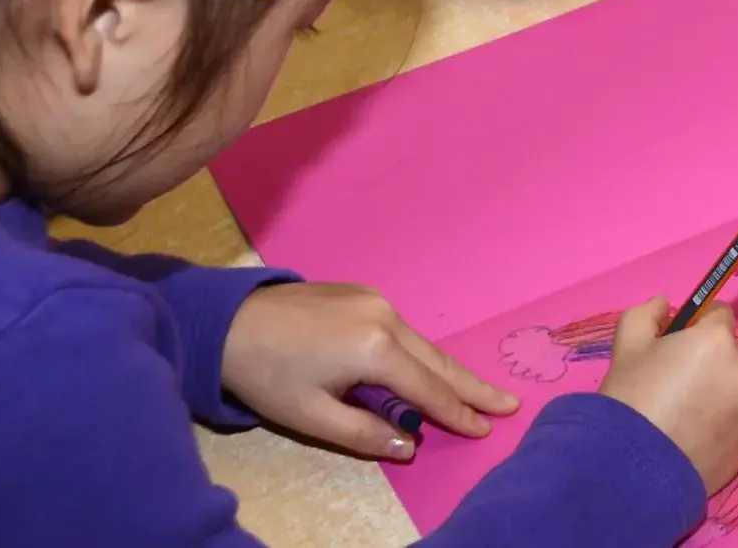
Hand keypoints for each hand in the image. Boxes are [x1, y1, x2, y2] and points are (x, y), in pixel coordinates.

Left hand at [222, 282, 518, 460]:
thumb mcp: (312, 416)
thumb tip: (410, 444)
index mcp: (376, 349)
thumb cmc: (268, 374)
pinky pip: (402, 330)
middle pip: (437, 360)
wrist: (228, 320)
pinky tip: (429, 368)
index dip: (457, 413)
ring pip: (422, 343)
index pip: (428, 390)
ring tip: (478, 391)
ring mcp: (375, 299)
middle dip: (472, 386)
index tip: (487, 429)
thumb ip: (365, 434)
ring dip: (448, 369)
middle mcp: (386, 317)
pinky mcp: (361, 293)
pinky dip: (422, 353)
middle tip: (509, 404)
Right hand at [598, 298, 737, 493]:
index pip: (720, 314)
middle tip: (676, 381)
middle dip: (710, 360)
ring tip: (684, 415)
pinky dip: (722, 424)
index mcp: (718, 342)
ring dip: (719, 393)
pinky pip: (737, 423)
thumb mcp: (627, 342)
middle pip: (731, 354)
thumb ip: (648, 313)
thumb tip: (663, 305)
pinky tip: (693, 437)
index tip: (679, 341)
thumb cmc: (631, 395)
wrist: (633, 466)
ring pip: (737, 390)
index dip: (699, 324)